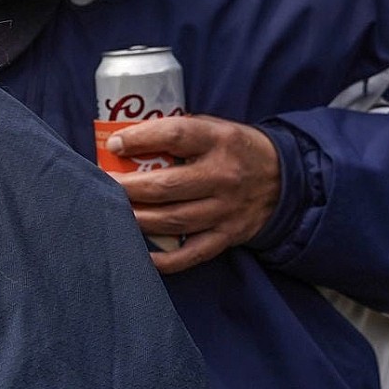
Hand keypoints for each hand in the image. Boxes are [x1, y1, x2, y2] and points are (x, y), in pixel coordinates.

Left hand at [104, 114, 282, 273]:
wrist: (286, 179)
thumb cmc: (235, 150)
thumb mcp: (216, 128)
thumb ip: (180, 132)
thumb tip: (127, 141)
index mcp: (220, 141)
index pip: (176, 135)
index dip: (141, 139)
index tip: (115, 145)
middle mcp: (223, 176)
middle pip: (167, 186)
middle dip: (128, 187)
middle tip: (102, 184)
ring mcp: (226, 210)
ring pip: (174, 219)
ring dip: (138, 217)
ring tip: (114, 212)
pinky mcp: (228, 236)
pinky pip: (192, 253)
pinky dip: (164, 259)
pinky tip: (141, 253)